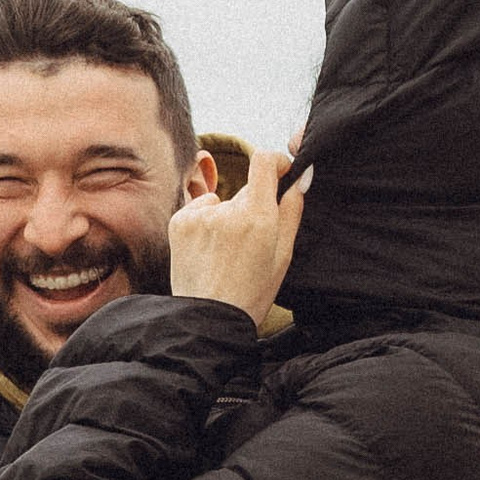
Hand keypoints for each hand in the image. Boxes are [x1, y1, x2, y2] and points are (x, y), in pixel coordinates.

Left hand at [168, 146, 307, 326]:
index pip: (264, 161)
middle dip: (254, 206)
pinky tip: (209, 250)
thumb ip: (292, 210)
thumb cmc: (251, 292)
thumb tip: (300, 177)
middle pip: (246, 189)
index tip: (281, 172)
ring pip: (223, 201)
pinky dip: (206, 223)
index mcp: (257, 217)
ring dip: (228, 216)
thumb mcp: (283, 255)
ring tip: (227, 252)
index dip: (276, 162)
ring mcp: (199, 215)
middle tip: (252, 240)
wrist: (208, 319)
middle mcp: (226, 210)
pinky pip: (200, 209)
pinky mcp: (179, 221)